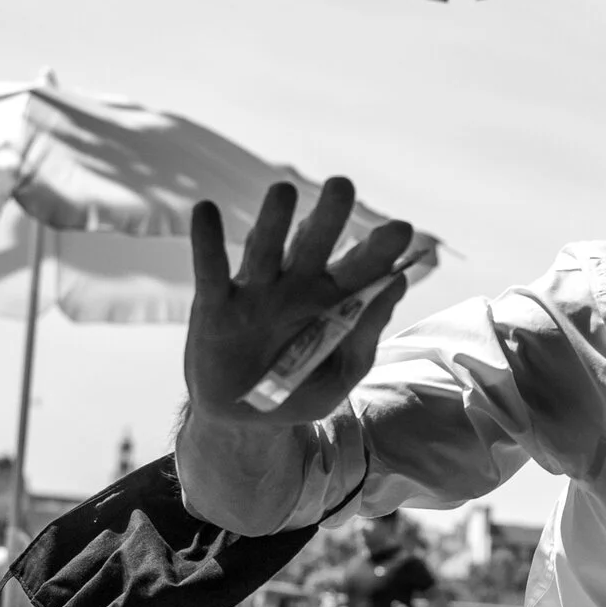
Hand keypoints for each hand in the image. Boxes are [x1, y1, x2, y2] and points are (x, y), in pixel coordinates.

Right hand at [184, 177, 415, 428]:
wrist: (248, 420)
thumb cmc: (303, 390)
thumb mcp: (343, 372)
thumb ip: (366, 333)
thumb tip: (395, 285)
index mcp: (333, 300)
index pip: (361, 267)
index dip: (379, 248)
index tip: (401, 230)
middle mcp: (296, 286)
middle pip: (313, 243)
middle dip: (327, 216)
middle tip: (342, 186)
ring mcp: (255, 292)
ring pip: (265, 249)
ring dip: (272, 221)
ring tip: (282, 191)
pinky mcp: (215, 305)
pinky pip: (211, 270)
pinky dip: (207, 242)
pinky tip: (204, 211)